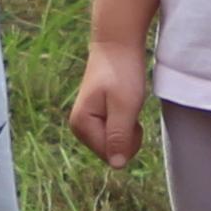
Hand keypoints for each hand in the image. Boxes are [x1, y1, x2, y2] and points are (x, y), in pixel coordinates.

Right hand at [68, 39, 150, 168]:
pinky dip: (126, 121)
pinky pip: (116, 133)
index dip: (129, 139)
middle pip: (112, 151)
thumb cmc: (122, 72)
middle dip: (128, 135)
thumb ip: (119, 136)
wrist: (118, 44)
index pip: (111, 154)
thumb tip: (117, 165)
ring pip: (116, 143)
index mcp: (81, 125)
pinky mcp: (95, 117)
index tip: (131, 113)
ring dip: (128, 127)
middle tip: (129, 106)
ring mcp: (86, 122)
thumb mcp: (125, 106)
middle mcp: (79, 126)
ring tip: (126, 102)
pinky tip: (123, 102)